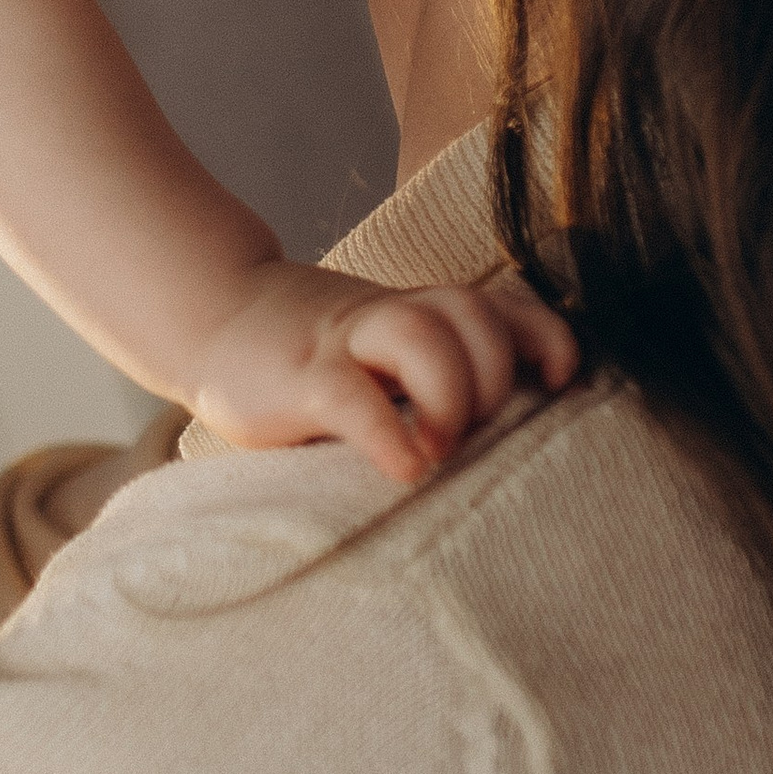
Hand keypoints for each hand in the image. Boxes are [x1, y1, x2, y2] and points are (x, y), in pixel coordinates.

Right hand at [191, 265, 579, 483]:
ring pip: (419, 332)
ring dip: (449, 394)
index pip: (500, 305)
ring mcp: (342, 343)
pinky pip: (351, 396)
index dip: (543, 334)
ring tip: (437, 450)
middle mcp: (387, 318)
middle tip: (471, 436)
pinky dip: (386, 434)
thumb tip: (508, 440)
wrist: (211, 318)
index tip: (561, 378)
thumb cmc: (307, 357)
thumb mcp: (378, 354)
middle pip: (470, 312)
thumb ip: (431, 375)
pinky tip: (402, 468)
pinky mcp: (299, 380)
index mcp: (415, 314)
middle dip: (494, 373)